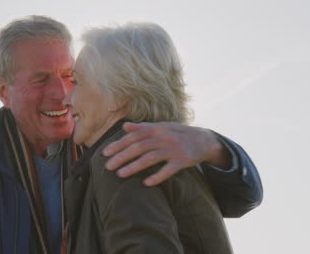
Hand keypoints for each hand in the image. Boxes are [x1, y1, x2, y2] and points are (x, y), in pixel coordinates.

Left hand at [102, 122, 230, 185]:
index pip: (133, 136)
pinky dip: (157, 176)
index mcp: (156, 128)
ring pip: (150, 158)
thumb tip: (124, 126)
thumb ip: (142, 127)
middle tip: (108, 167)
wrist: (204, 139)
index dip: (118, 144)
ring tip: (120, 174)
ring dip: (134, 166)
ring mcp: (173, 148)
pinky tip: (146, 183)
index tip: (105, 153)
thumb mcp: (160, 127)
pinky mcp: (182, 160)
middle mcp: (163, 137)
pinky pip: (168, 169)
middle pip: (138, 147)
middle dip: (121, 156)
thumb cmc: (176, 134)